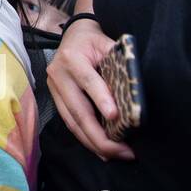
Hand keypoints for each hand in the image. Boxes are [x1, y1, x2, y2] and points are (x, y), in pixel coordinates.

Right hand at [46, 18, 134, 160]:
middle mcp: (58, 75)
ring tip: (114, 155)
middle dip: (99, 135)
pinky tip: (100, 149)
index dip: (101, 99)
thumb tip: (136, 88)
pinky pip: (69, 122)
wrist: (73, 35)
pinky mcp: (55, 98)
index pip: (88, 82)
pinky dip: (85, 137)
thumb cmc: (94, 40)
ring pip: (71, 121)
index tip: (116, 117)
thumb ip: (119, 61)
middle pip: (77, 111)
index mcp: (72, 58)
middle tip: (122, 151)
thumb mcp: (107, 43)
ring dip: (92, 142)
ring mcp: (54, 88)